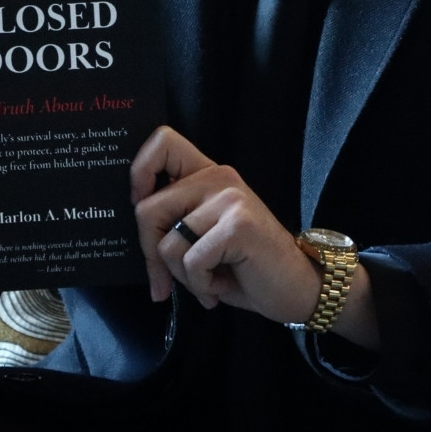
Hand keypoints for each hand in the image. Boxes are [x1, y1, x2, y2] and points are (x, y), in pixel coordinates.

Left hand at [129, 126, 321, 324]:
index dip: (139, 173)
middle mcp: (219, 178)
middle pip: (147, 209)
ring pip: (167, 244)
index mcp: (210, 174)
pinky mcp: (237, 226)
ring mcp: (230, 200)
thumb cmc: (247, 267)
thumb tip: (132, 232)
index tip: (140, 206)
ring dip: (182, 278)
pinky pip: (191, 262)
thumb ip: (176, 222)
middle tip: (166, 282)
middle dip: (151, 255)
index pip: (162, 142)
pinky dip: (201, 287)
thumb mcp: (206, 235)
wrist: (298, 288)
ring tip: (208, 283)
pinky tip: (220, 288)